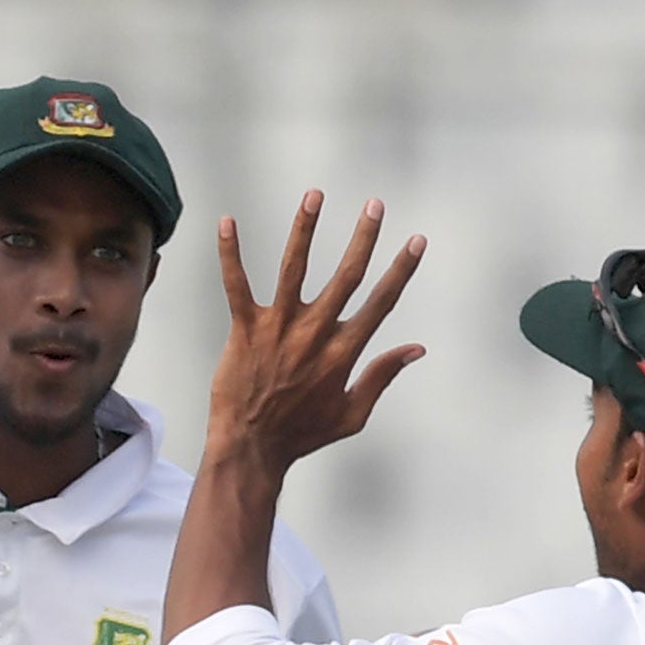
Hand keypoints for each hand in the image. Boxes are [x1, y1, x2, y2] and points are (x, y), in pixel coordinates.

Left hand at [205, 195, 426, 476]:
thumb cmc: (301, 434)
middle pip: (347, 276)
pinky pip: (236, 285)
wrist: (251, 448)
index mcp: (344, 352)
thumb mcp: (352, 413)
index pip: (380, 302)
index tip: (416, 240)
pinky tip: (227, 222)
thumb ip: (382, 376)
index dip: (401, 270)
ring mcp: (279, 329)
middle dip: (364, 238)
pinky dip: (230, 253)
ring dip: (305, 230)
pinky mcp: (245, 330)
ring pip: (295, 269)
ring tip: (315, 196)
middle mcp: (315, 334)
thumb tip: (416, 349)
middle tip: (375, 205)